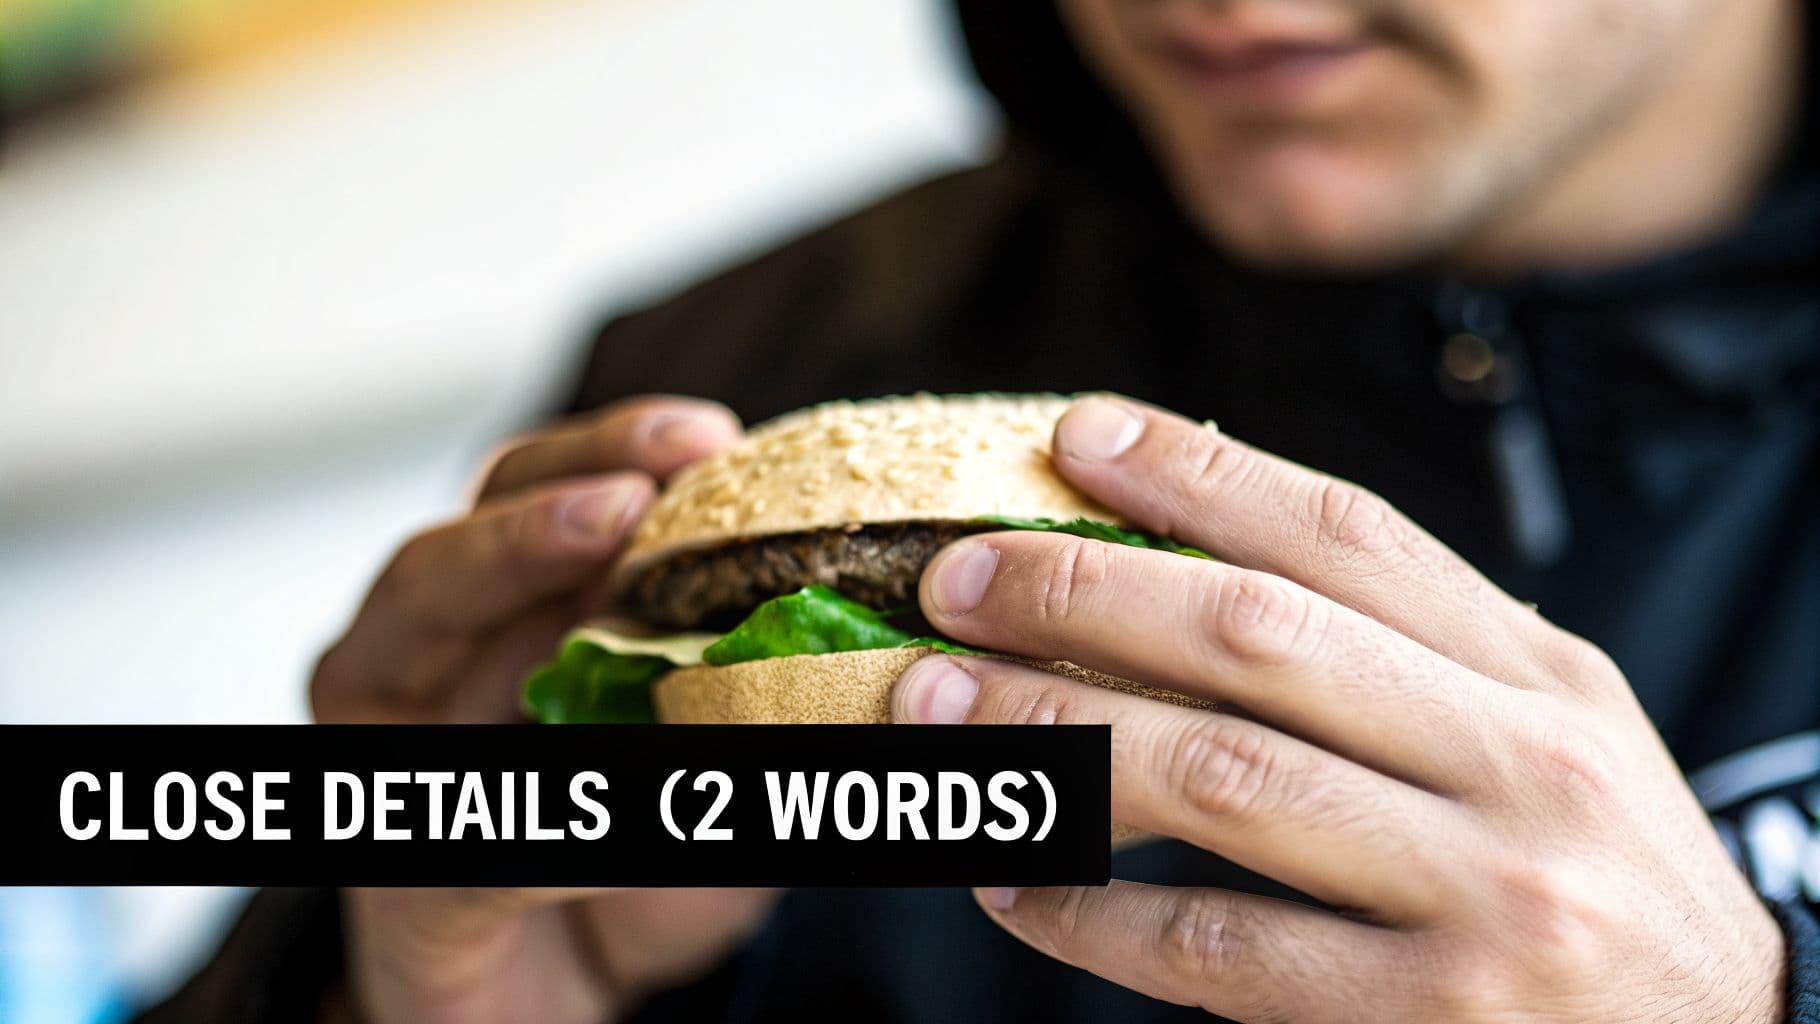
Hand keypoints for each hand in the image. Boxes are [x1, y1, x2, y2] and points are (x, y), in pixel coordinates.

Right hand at [313, 395, 777, 1023]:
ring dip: (512, 560)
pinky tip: (629, 782)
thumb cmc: (628, 857)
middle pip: (466, 531)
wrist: (557, 1002)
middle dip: (558, 484)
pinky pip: (470, 821)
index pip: (542, 494)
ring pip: (414, 622)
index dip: (616, 449)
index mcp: (504, 614)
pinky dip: (553, 798)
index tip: (709, 435)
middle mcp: (424, 658)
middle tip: (651, 469)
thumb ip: (755, 680)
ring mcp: (392, 751)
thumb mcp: (713, 754)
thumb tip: (891, 625)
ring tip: (607, 526)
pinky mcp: (405, 871)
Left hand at [891, 395, 1783, 1022]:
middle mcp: (1519, 767)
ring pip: (1218, 776)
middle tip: (956, 580)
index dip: (1199, 474)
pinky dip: (1088, 912)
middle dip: (1084, 594)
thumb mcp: (1548, 740)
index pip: (1348, 536)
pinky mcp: (1428, 1022)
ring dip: (1050, 734)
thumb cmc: (1598, 878)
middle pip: (1258, 635)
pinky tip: (1008, 878)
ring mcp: (1482, 898)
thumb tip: (1190, 570)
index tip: (1076, 435)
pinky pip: (1213, 952)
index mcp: (1541, 677)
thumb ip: (1409, 659)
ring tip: (935, 711)